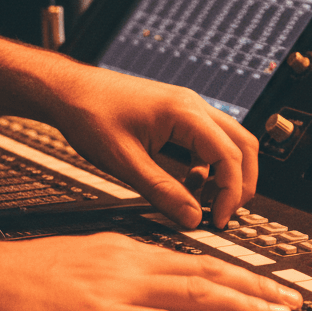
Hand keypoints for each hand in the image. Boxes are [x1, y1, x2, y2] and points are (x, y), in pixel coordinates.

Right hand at [0, 232, 301, 310]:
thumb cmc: (15, 277)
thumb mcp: (75, 262)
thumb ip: (113, 273)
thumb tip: (140, 288)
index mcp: (124, 249)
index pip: (193, 260)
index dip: (235, 274)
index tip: (264, 284)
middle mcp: (130, 262)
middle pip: (208, 273)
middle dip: (256, 289)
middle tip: (291, 301)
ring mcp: (118, 288)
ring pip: (197, 294)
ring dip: (244, 308)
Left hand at [44, 64, 258, 228]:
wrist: (68, 91)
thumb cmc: (90, 114)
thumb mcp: (124, 162)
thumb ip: (161, 191)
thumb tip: (191, 218)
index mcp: (185, 113)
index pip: (230, 155)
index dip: (231, 192)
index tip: (217, 219)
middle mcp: (193, 105)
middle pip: (243, 145)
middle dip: (241, 183)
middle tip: (225, 214)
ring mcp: (187, 108)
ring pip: (229, 142)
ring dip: (226, 174)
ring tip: (206, 204)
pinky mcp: (178, 116)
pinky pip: (208, 141)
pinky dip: (208, 166)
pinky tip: (188, 185)